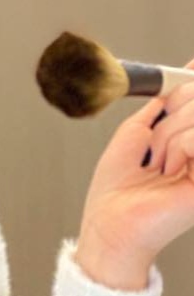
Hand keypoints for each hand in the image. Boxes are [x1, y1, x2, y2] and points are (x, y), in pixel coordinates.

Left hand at [75, 58, 193, 286]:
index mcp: (188, 141)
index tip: (188, 69)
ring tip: (158, 165)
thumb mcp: (135, 134)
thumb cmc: (116, 192)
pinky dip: (176, 147)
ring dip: (167, 136)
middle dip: (173, 110)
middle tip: (155, 144)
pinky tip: (170, 172)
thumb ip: (161, 104)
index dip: (192, 82)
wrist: (110, 226)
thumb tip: (181, 74)